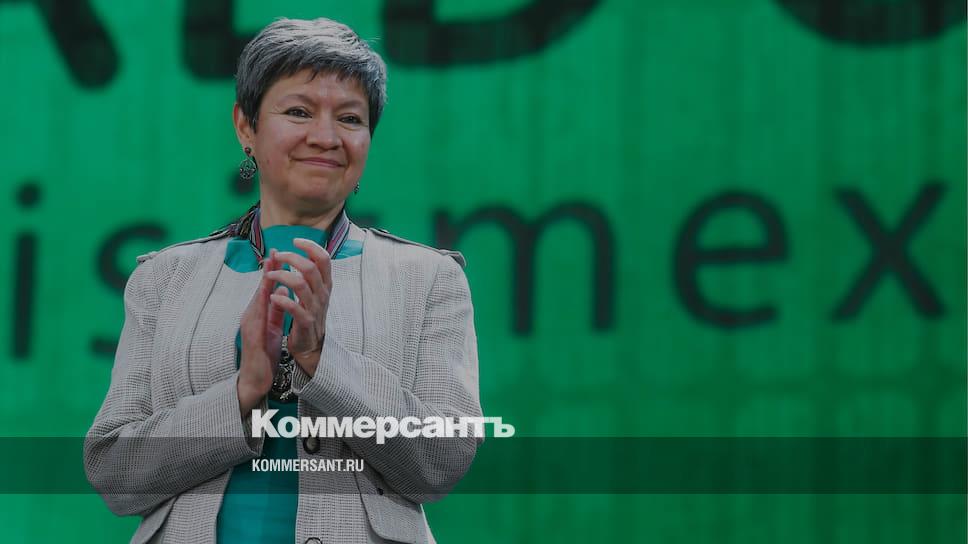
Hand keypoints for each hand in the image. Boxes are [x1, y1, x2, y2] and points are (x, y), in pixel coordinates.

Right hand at [237, 251, 285, 414]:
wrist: (255, 379)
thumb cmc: (264, 353)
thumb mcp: (273, 327)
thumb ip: (276, 310)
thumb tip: (282, 290)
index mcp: (258, 313)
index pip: (266, 289)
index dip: (272, 272)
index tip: (280, 254)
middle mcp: (251, 315)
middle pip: (260, 290)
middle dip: (268, 271)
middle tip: (274, 252)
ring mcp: (250, 325)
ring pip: (257, 300)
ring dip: (263, 283)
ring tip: (270, 267)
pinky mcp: (251, 336)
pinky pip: (258, 318)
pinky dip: (262, 305)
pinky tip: (267, 294)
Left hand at [265, 238, 332, 376]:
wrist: (311, 345)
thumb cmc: (309, 315)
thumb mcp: (314, 292)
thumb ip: (310, 274)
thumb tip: (301, 252)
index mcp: (325, 284)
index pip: (323, 258)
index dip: (310, 246)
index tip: (295, 240)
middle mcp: (322, 294)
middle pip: (310, 267)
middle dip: (291, 258)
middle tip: (277, 256)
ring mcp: (315, 308)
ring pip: (300, 284)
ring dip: (281, 276)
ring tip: (270, 276)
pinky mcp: (305, 322)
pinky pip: (294, 307)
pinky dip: (282, 299)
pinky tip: (272, 297)